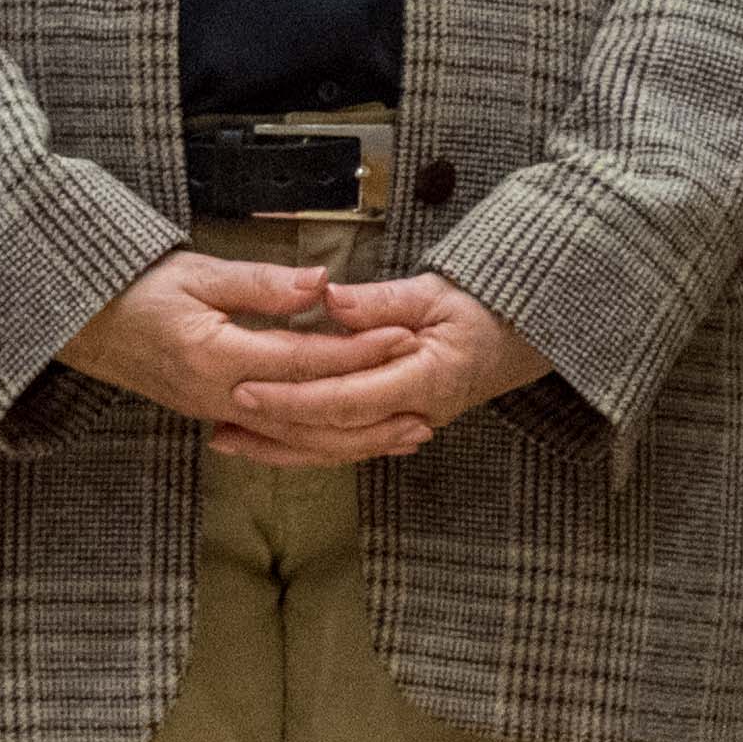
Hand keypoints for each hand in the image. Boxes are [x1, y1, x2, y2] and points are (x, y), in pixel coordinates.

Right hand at [57, 249, 424, 429]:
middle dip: (370, 413)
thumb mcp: (198, 272)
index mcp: (218, 355)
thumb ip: (263, 284)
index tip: (404, 339)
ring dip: (352, 440)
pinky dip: (317, 444)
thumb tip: (323, 283)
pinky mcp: (214, 416)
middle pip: (309, 414)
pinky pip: (275, 440)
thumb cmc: (138, 289)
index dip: (358, 351)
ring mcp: (215, 413)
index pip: (305, 358)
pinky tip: (348, 442)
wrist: (83, 323)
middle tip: (424, 410)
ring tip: (402, 436)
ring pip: (296, 438)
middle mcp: (220, 396)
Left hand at [206, 273, 553, 467]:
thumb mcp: (436, 291)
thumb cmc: (480, 308)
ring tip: (229, 442)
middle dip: (275, 432)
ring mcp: (405, 426)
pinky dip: (304, 447)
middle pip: (334, 436)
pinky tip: (269, 442)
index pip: (346, 399)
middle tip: (222, 421)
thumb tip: (332, 300)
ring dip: (281, 449)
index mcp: (423, 380)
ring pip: (335, 450)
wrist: (520, 338)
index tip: (247, 390)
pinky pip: (345, 445)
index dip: (293, 399)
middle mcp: (414, 415)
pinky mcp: (395, 427)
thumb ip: (382, 300)